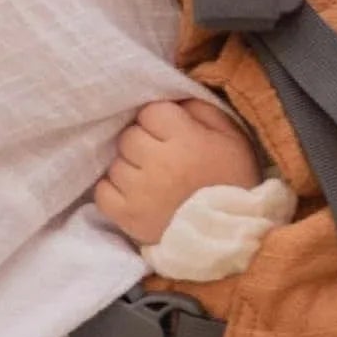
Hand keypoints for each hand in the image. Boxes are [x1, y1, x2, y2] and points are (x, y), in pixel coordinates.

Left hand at [93, 98, 261, 246]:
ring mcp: (139, 192)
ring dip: (129, 167)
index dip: (160, 121)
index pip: (151, 112)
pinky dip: (113, 190)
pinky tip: (134, 193)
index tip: (171, 133)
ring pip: (115, 163)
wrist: (231, 235)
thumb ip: (201, 110)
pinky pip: (102, 191)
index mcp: (185, 140)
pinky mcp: (127, 216)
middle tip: (160, 156)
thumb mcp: (231, 137)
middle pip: (129, 136)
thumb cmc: (233, 180)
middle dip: (143, 142)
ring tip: (149, 178)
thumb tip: (173, 101)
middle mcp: (158, 163)